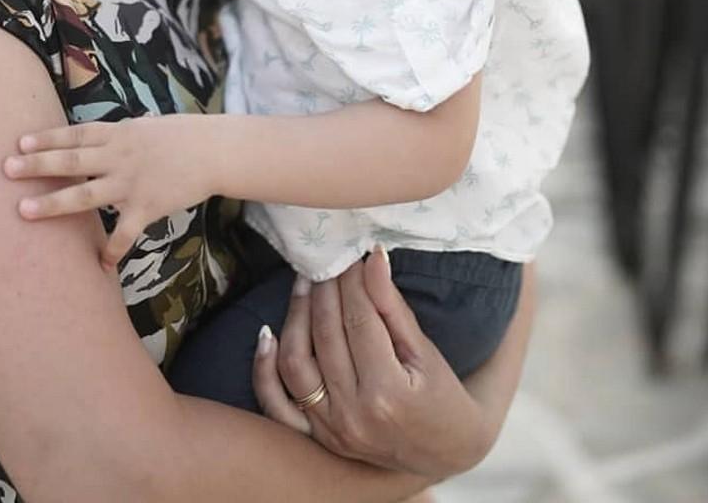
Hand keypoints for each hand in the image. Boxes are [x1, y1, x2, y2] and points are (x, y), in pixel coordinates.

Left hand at [3, 115, 213, 267]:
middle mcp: (119, 156)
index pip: (75, 134)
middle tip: (6, 169)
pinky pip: (124, 232)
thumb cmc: (179, 136)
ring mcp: (131, 182)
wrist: (213, 151)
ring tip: (23, 211)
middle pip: (71, 160)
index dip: (47, 138)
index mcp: (118, 134)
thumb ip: (118, 134)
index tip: (19, 142)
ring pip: (85, 194)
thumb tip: (98, 135)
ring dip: (53, 203)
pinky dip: (111, 250)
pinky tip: (98, 265)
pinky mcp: (147, 206)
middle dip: (37, 165)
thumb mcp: (145, 127)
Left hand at [252, 247, 491, 478]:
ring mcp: (329, 429)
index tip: (350, 255)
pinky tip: (267, 334)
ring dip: (295, 315)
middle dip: (325, 289)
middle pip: (326, 335)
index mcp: (387, 393)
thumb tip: (372, 256)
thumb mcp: (424, 350)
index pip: (359, 320)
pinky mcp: (315, 437)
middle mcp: (352, 414)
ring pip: (295, 362)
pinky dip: (264, 369)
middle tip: (327, 260)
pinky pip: (276, 404)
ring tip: (304, 283)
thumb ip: (391, 305)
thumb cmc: (441, 397)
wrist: (443, 452)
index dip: (352, 281)